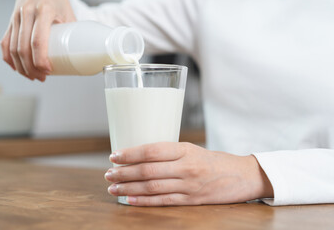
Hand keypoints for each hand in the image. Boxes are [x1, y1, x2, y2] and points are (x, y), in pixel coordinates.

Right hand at [0, 0, 75, 80]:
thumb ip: (71, 33)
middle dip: (32, 68)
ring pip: (12, 48)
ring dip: (21, 67)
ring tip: (33, 76)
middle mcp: (27, 14)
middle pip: (23, 49)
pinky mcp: (10, 21)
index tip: (48, 71)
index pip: (37, 41)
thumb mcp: (68, 14)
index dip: (41, 60)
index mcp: (44, 11)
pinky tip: (18, 68)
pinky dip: (9, 58)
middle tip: (42, 78)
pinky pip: (5, 43)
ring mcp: (16, 17)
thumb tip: (80, 56)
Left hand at [105, 142, 273, 205]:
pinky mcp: (192, 200)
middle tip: (108, 174)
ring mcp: (189, 185)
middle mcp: (186, 167)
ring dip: (129, 187)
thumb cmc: (214, 160)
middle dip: (124, 172)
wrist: (242, 175)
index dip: (130, 154)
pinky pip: (164, 201)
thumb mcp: (192, 149)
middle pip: (148, 170)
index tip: (114, 156)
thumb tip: (139, 157)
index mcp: (185, 149)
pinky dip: (144, 201)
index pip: (152, 150)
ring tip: (113, 188)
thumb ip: (169, 153)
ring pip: (152, 186)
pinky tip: (130, 199)